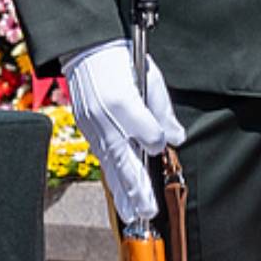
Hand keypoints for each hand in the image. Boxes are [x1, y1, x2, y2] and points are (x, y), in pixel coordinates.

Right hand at [64, 35, 183, 232]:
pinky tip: (118, 191)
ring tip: (132, 213)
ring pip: (110, 165)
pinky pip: (101, 157)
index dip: (156, 140)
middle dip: (137, 189)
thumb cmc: (119, 58)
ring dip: (121, 192)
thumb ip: (163, 110)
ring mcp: (93, 125)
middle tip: (148, 211)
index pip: (147, 134)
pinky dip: (110, 177)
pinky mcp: (86, 128)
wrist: (85, 47)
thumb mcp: (150, 77)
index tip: (161, 143)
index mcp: (124, 102)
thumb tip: (176, 137)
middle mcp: (106, 118)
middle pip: (124, 160)